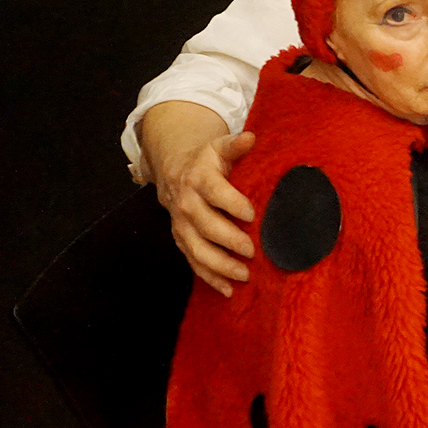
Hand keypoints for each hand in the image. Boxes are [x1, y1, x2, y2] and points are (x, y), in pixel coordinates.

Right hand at [153, 127, 258, 296]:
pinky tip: (228, 290)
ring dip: (220, 265)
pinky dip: (209, 277)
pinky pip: (193, 262)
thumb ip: (235, 146)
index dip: (232, 203)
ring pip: (197, 249)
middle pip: (206, 225)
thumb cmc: (207, 161)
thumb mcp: (219, 148)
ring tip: (244, 275)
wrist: (174, 170)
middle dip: (229, 240)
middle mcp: (187, 203)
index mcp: (199, 179)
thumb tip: (251, 137)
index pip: (215, 192)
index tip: (251, 215)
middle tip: (253, 251)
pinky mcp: (182, 240)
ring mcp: (182, 225)